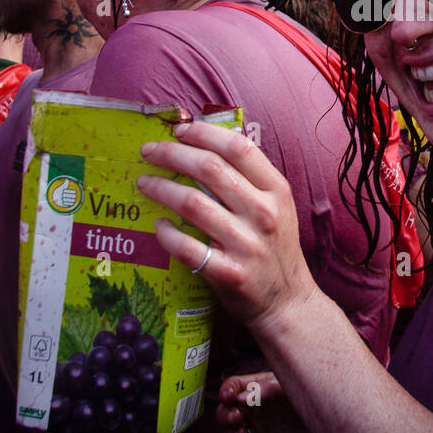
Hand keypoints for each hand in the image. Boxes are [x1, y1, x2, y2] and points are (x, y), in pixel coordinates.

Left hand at [138, 120, 318, 333]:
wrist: (287, 301)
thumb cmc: (275, 248)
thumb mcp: (277, 206)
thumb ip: (250, 178)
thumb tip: (207, 144)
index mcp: (276, 190)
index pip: (238, 147)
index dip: (203, 133)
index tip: (179, 131)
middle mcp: (263, 213)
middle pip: (209, 168)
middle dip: (171, 153)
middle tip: (148, 151)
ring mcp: (246, 244)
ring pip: (192, 203)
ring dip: (161, 188)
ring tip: (144, 183)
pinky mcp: (228, 273)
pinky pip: (187, 247)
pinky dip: (167, 233)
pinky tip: (158, 226)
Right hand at [217, 371, 310, 432]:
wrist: (328, 423)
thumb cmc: (315, 399)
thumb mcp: (289, 387)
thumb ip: (266, 388)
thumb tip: (243, 395)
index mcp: (262, 385)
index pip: (236, 384)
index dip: (228, 389)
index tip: (228, 396)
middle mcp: (258, 403)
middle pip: (228, 405)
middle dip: (225, 410)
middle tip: (235, 415)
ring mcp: (259, 421)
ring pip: (230, 423)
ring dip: (227, 426)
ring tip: (238, 427)